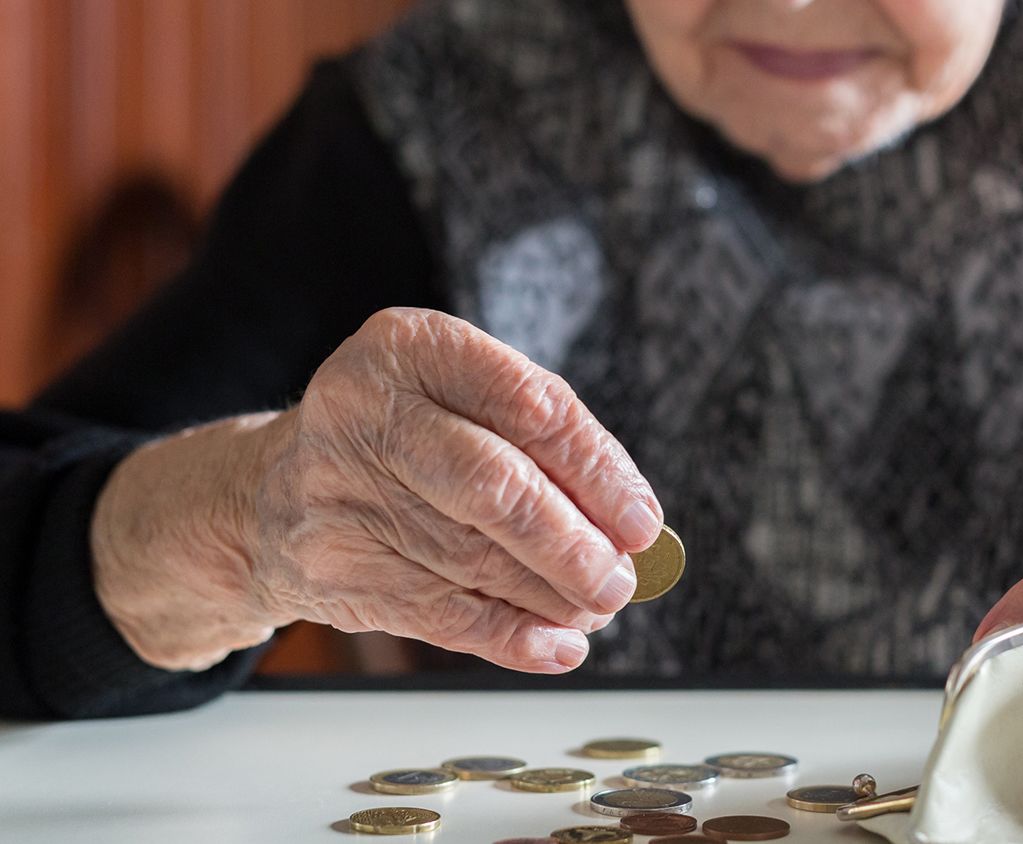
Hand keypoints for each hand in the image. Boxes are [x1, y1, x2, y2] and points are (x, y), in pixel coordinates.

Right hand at [94, 308, 660, 672]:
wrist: (268, 494)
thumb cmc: (402, 440)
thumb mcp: (458, 400)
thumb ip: (541, 443)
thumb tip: (629, 524)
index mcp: (409, 347)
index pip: (528, 405)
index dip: (597, 470)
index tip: (642, 521)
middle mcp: (363, 411)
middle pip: (494, 487)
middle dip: (572, 544)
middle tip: (620, 580)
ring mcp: (337, 492)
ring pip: (472, 558)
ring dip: (551, 595)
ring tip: (596, 606)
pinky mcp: (330, 568)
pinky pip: (440, 614)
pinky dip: (510, 636)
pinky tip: (557, 645)